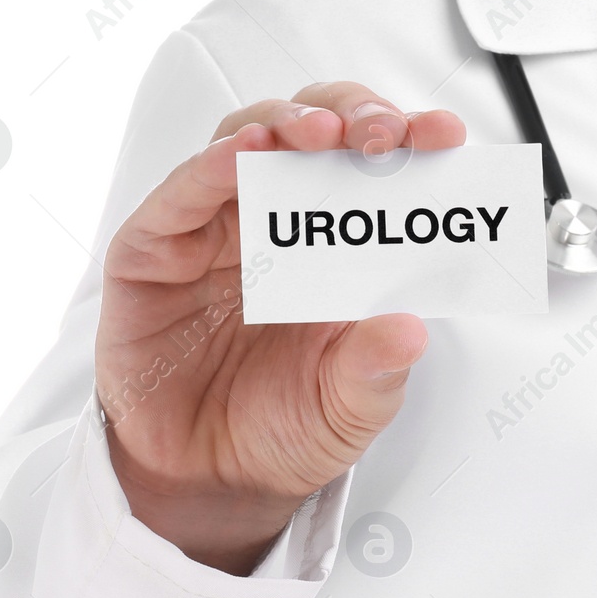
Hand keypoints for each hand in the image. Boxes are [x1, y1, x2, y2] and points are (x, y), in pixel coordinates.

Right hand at [95, 81, 465, 573]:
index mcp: (338, 247)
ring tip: (323, 134)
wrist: (204, 481)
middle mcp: (277, 223)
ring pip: (248, 139)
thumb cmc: (279, 428)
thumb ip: (377, 369)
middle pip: (315, 130)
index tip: (444, 136)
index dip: (409, 140)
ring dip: (289, 125)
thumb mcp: (349, 408)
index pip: (375, 170)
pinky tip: (245, 155)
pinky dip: (213, 165)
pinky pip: (181, 192)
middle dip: (355, 116)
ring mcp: (213, 228)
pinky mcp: (152, 248)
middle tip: (384, 134)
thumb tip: (412, 330)